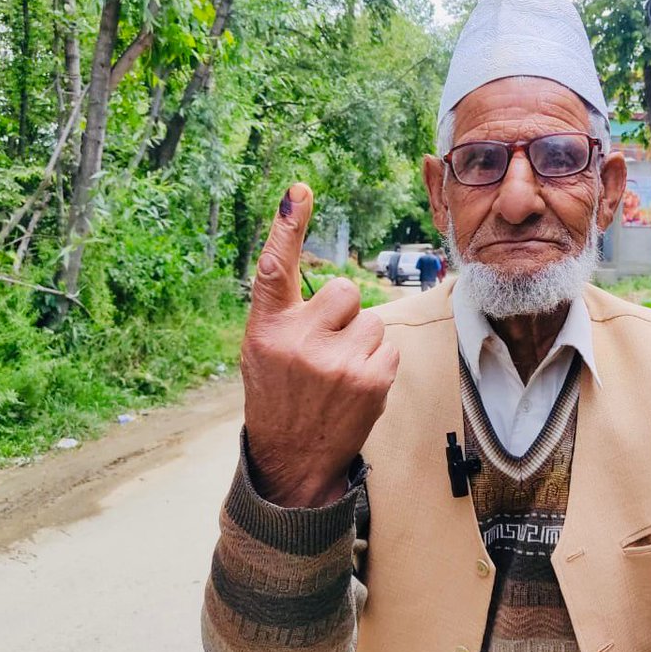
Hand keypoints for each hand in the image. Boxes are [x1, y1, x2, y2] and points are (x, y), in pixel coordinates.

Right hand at [241, 183, 398, 506]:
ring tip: (338, 374)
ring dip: (361, 342)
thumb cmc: (279, 396)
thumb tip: (312, 266)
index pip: (274, 268)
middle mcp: (299, 341)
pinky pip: (388, 348)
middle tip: (324, 349)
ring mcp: (336, 362)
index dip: (287, 226)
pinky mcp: (370, 380)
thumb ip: (284, 312)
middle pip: (343, 290)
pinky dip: (377, 364)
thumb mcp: (262, 351)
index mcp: (266, 329)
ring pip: (370, 320)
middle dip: (341, 314)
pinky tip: (354, 387)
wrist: (293, 460)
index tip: (298, 191)